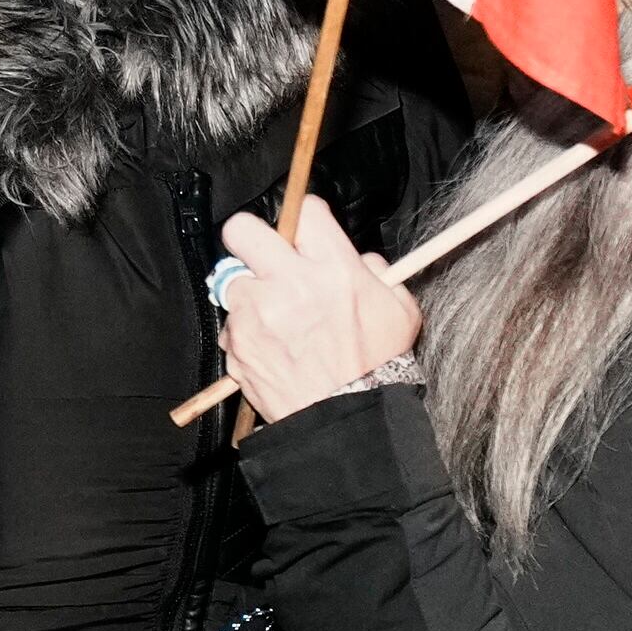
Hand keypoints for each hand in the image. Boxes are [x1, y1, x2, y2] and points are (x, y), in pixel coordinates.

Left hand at [215, 199, 421, 425]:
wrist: (348, 418)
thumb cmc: (378, 367)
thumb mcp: (400, 310)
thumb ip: (378, 274)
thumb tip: (359, 260)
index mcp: (334, 269)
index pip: (304, 212)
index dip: (305, 219)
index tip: (307, 234)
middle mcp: (290, 284)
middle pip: (243, 229)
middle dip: (253, 239)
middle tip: (267, 258)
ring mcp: (256, 314)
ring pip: (233, 279)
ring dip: (251, 293)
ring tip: (276, 317)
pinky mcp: (237, 342)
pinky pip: (231, 324)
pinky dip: (246, 332)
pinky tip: (273, 347)